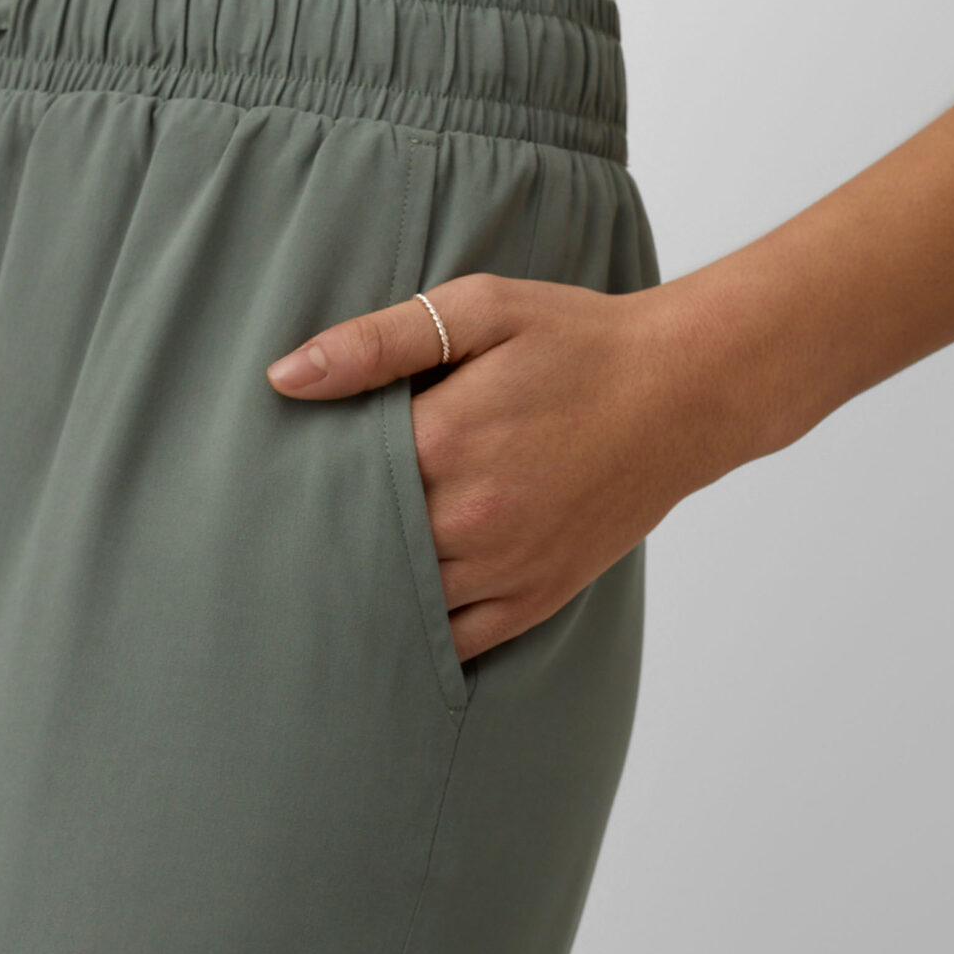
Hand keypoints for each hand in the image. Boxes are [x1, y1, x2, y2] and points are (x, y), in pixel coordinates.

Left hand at [266, 272, 736, 661]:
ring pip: (399, 604)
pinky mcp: (536, 596)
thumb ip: (380, 341)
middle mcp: (470, 517)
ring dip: (359, 593)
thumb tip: (285, 377)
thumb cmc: (580, 341)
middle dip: (319, 542)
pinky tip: (383, 623)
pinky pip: (457, 642)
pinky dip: (415, 638)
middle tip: (269, 542)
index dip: (296, 481)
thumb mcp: (481, 311)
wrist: (687, 390)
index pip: (334, 480)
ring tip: (313, 582)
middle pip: (359, 549)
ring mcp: (505, 566)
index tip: (266, 480)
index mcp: (445, 441)